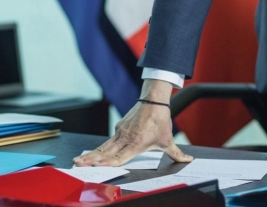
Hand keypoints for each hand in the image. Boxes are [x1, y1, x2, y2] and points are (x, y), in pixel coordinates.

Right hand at [73, 80, 192, 166]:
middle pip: (105, 152)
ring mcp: (120, 132)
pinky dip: (98, 149)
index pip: (120, 157)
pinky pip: (107, 141)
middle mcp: (126, 138)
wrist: (154, 100)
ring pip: (103, 146)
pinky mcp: (119, 128)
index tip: (96, 166)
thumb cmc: (160, 120)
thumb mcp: (168, 140)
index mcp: (136, 143)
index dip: (108, 162)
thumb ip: (177, 154)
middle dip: (91, 159)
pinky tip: (90, 154)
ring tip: (78, 160)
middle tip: (78, 164)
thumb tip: (188, 160)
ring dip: (90, 154)